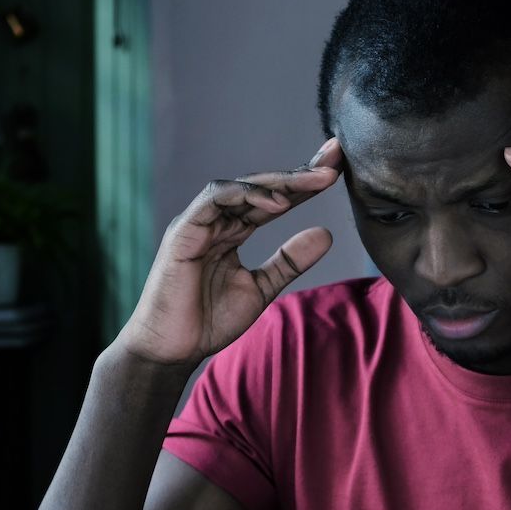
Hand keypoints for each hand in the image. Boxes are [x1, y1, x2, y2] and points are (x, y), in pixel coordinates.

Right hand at [118, 138, 343, 366]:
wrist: (173, 349)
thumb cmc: (209, 321)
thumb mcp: (261, 288)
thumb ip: (289, 261)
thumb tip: (327, 233)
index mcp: (233, 232)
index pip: (273, 199)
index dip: (304, 184)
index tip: (337, 170)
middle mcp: (216, 221)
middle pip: (261, 186)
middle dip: (299, 172)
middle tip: (334, 160)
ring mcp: (199, 223)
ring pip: (241, 187)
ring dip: (279, 181)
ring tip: (315, 181)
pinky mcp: (184, 231)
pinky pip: (214, 199)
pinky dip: (246, 195)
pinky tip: (279, 202)